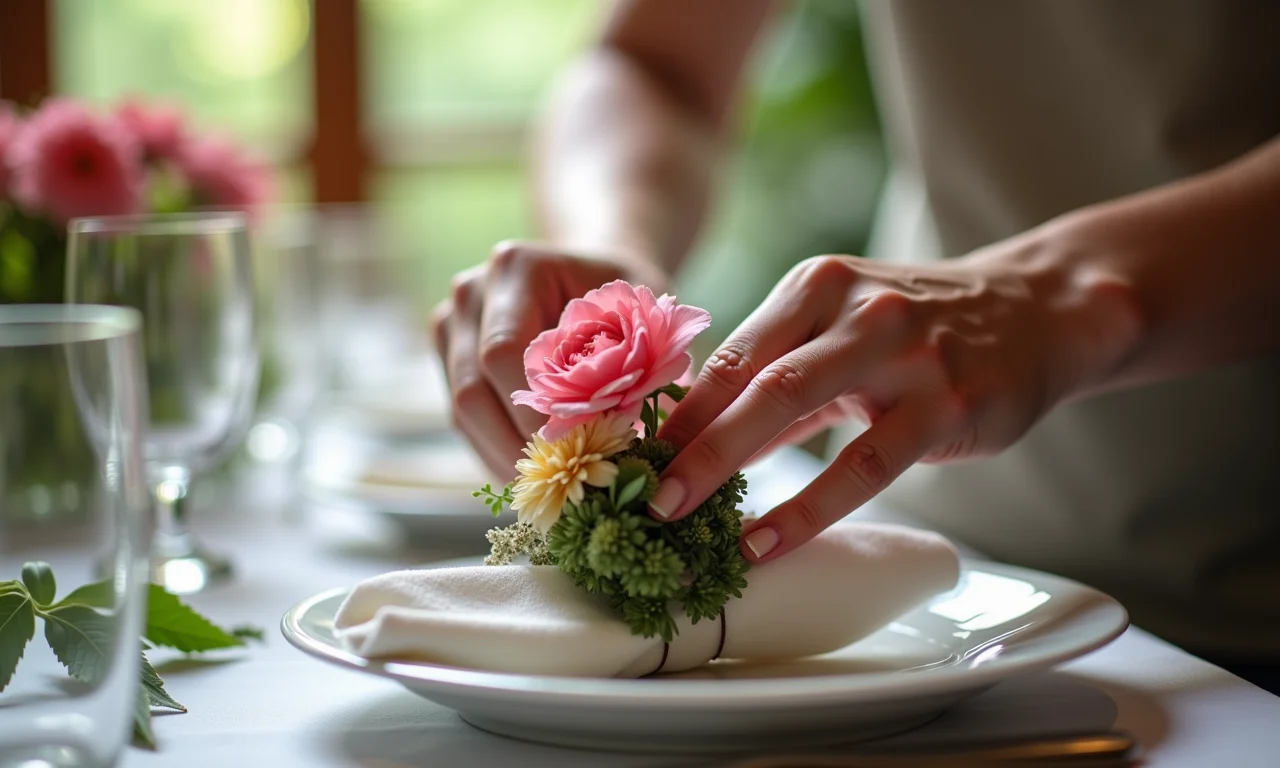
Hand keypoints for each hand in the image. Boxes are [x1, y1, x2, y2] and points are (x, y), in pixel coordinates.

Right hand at [433, 240, 668, 478]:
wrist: (594, 281)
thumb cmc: (628, 302)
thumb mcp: (648, 324)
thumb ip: (645, 372)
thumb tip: (649, 439)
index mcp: (516, 267)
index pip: (505, 353)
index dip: (534, 414)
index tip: (577, 457)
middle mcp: (472, 292)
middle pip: (471, 387)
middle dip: (516, 447)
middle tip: (562, 491)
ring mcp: (452, 326)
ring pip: (461, 411)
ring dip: (503, 459)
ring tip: (551, 496)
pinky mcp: (449, 359)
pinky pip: (463, 419)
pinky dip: (497, 452)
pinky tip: (536, 480)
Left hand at [649, 242, 1139, 562]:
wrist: (1037, 308)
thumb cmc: (923, 327)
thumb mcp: (845, 327)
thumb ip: (780, 374)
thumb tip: (697, 436)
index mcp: (816, 285)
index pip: (728, 351)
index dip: (673, 409)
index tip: (628, 457)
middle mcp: (852, 308)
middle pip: (748, 378)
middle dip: (685, 440)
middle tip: (638, 494)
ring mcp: (902, 353)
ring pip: (794, 409)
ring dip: (726, 466)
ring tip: (680, 520)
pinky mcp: (945, 403)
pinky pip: (863, 466)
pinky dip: (807, 508)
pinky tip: (768, 540)